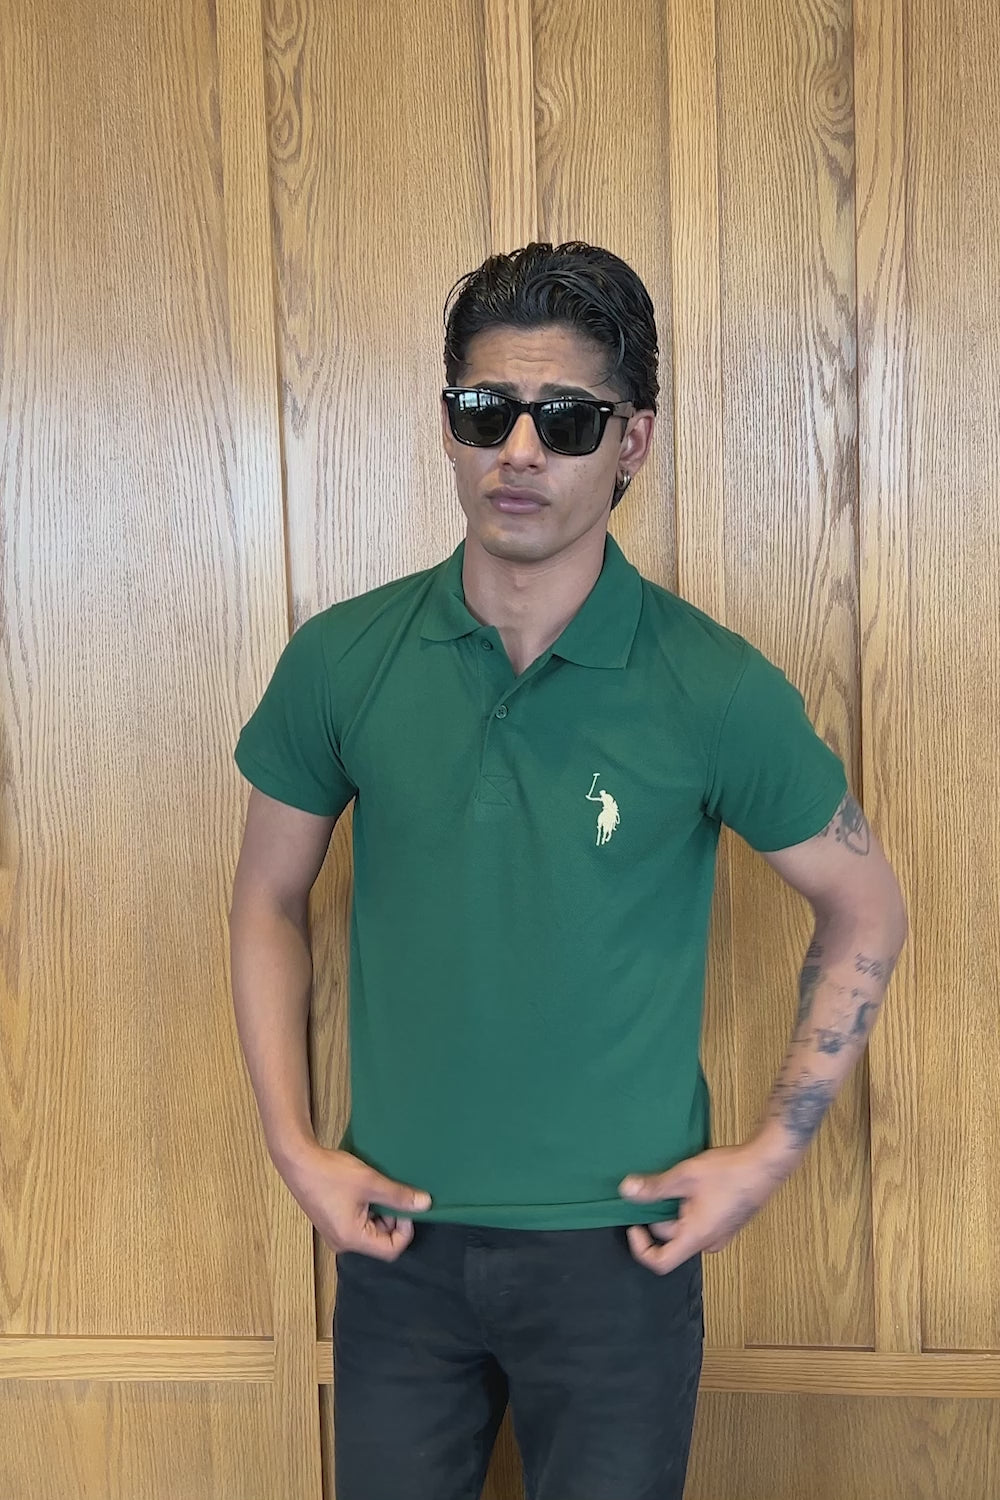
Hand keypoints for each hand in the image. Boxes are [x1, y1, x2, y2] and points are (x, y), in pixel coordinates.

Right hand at [280, 1145, 432, 1261]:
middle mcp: (342, 1243)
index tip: (405, 1207)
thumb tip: (426, 1204)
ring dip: (380, 1212)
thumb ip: (398, 1196)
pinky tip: (364, 1189)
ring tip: (377, 1189)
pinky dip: (367, 1209)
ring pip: (370, 1231)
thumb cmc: (332, 1173)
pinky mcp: (331, 1222)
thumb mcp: (370, 1182)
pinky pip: (357, 1223)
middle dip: (392, 1219)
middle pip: (380, 1241)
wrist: (297, 1161)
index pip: (390, 1250)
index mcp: (352, 1239)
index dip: (404, 1230)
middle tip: (392, 1194)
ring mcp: (335, 1233)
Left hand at [618, 1143, 789, 1275]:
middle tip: (654, 1188)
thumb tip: (625, 1191)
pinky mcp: (727, 1223)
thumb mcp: (685, 1176)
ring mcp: (721, 1234)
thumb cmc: (728, 1172)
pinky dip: (688, 1207)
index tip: (634, 1224)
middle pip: (672, 1239)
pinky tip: (693, 1183)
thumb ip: (655, 1187)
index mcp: (697, 1238)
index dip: (641, 1248)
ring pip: (685, 1228)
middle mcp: (709, 1243)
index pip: (661, 1262)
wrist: (767, 1164)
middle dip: (658, 1216)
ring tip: (675, 1181)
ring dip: (674, 1209)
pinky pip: (699, 1222)